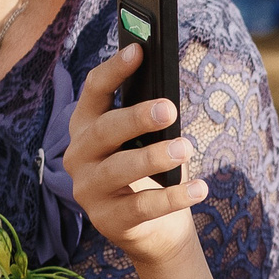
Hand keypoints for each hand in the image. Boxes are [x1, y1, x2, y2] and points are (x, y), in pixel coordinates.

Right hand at [62, 43, 207, 272]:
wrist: (153, 228)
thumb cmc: (152, 171)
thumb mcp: (147, 141)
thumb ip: (150, 119)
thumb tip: (167, 99)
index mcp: (86, 126)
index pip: (93, 91)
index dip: (114, 70)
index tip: (138, 50)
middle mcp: (78, 156)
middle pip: (104, 130)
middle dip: (137, 117)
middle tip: (170, 109)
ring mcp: (88, 190)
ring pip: (120, 169)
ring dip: (155, 156)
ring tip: (186, 148)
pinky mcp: (107, 221)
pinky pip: (142, 207)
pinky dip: (173, 197)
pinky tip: (199, 188)